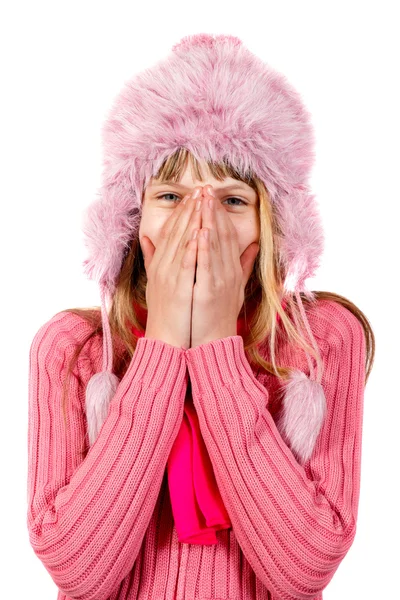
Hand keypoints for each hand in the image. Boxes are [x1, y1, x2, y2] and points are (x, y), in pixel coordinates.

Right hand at [140, 187, 202, 349]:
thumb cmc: (165, 310)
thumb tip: (146, 239)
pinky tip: (201, 232)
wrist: (164, 338)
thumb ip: (152, 258)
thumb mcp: (156, 280)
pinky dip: (193, 247)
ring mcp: (169, 276)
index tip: (193, 195)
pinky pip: (186, 263)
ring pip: (182, 242)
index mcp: (159, 263)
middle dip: (190, 209)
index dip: (182, 212)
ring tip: (202, 201)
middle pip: (177, 231)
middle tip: (201, 189)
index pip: (171, 231)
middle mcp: (162, 265)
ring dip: (192, 220)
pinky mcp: (178, 288)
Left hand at [190, 186, 259, 347]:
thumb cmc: (219, 315)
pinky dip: (204, 247)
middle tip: (206, 188)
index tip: (210, 197)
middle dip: (213, 210)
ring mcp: (220, 281)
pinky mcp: (208, 291)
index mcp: (232, 270)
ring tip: (203, 200)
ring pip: (214, 245)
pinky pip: (206, 265)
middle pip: (221, 235)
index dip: (219, 215)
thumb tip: (252, 245)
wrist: (213, 343)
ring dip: (208, 221)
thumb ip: (243, 265)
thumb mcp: (236, 287)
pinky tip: (201, 230)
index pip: (226, 236)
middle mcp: (229, 272)